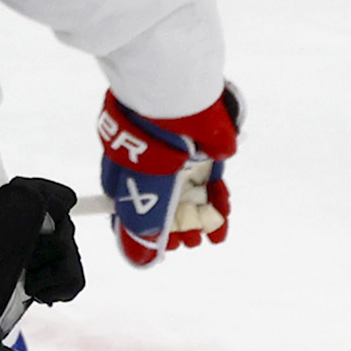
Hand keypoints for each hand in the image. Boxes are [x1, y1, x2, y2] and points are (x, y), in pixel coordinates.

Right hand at [98, 84, 239, 267]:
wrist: (174, 91)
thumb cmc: (148, 139)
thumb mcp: (141, 188)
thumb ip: (141, 224)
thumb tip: (141, 259)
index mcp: (127, 164)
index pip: (133, 203)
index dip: (147, 229)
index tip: (162, 248)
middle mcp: (153, 157)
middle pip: (165, 199)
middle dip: (178, 226)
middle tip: (188, 243)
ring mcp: (180, 150)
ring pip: (191, 191)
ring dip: (200, 219)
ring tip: (208, 239)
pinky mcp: (207, 144)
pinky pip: (211, 177)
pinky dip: (217, 200)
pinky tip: (222, 221)